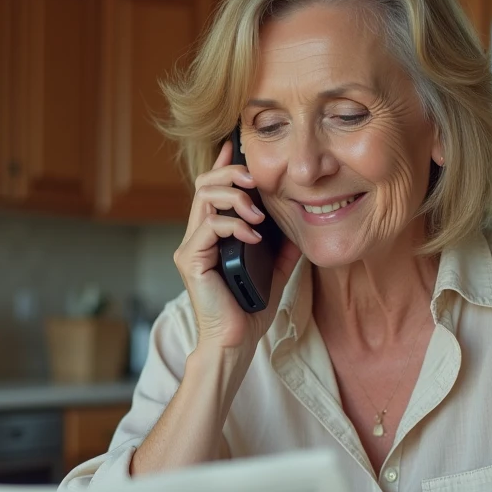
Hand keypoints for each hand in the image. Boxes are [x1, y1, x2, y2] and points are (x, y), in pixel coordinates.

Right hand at [173, 140, 299, 351]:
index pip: (213, 191)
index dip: (223, 165)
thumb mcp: (274, 272)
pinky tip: (254, 235)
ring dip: (235, 197)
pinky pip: (210, 226)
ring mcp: (192, 247)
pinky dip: (234, 224)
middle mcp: (197, 237)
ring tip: (258, 212)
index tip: (237, 147)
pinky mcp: (191, 259)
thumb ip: (282, 248)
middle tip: (255, 179)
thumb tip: (299, 226)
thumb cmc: (249, 312)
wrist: (235, 343)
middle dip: (230, 174)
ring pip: (204, 198)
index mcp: (213, 236)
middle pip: (204, 185)